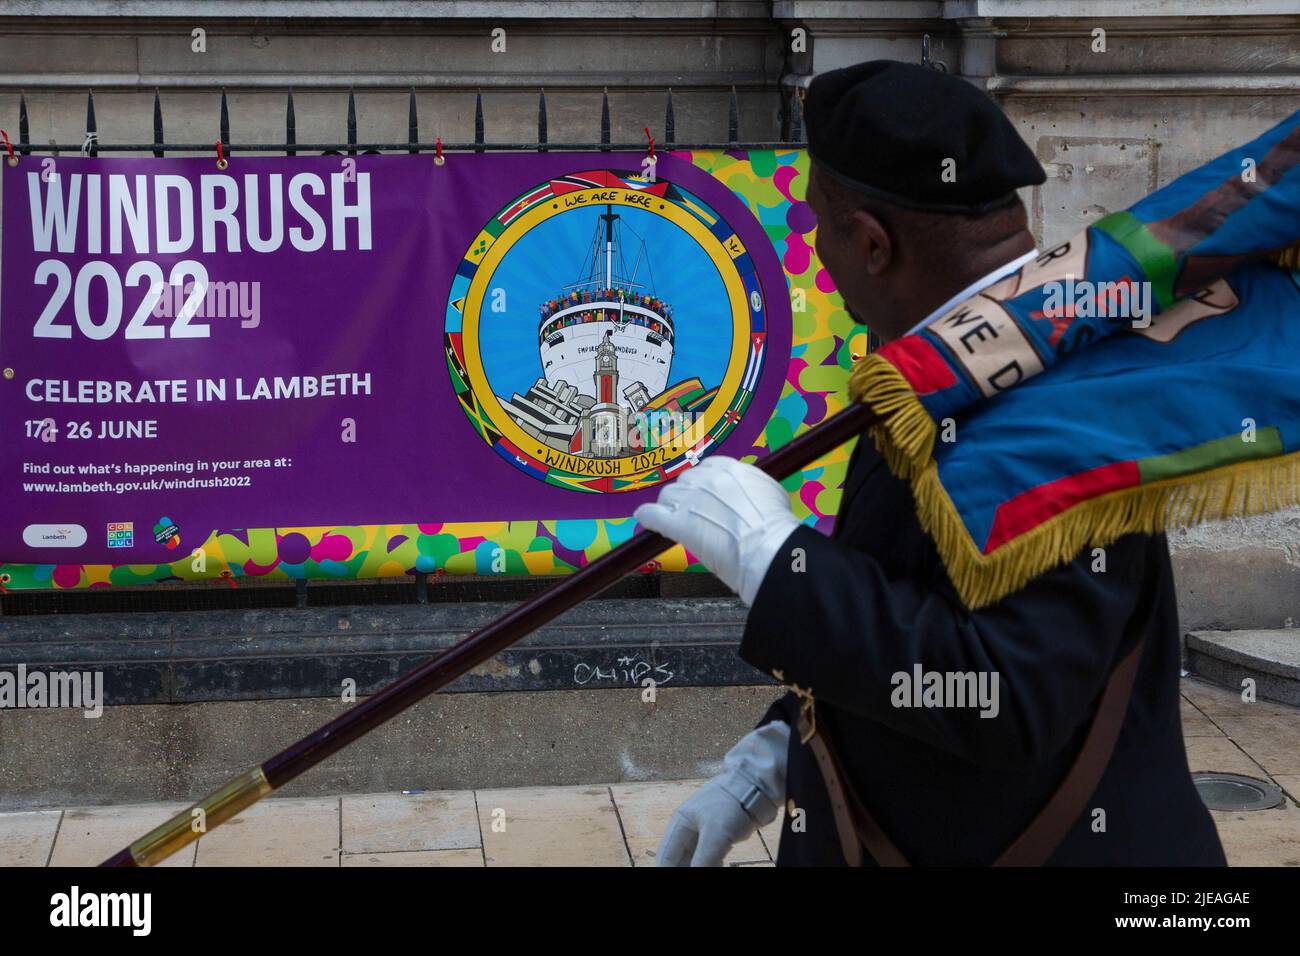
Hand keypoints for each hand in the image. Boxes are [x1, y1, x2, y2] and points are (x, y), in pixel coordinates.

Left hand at [633, 457, 800, 604]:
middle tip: (695, 514)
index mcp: (728, 467)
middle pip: (685, 482)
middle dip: (687, 497)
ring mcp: (688, 499)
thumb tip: (745, 493)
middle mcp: (705, 478)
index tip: (706, 497)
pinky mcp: (677, 523)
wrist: (767, 547)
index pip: (706, 469)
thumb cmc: (775, 525)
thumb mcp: (769, 492)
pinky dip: (647, 516)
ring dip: (670, 508)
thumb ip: (749, 487)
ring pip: (667, 496)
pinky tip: (646, 519)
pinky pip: (652, 514)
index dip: (704, 486)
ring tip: (676, 521)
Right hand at [656, 722, 789, 866]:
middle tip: (699, 872)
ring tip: (714, 867)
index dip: (668, 870)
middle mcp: (689, 826)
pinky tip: (718, 866)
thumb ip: (703, 859)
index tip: (677, 877)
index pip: (666, 856)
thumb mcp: (716, 835)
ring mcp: (704, 829)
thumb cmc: (733, 804)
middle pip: (680, 858)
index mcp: (681, 822)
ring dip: (700, 866)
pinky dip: (712, 863)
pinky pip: (710, 855)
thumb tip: (694, 873)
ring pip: (695, 857)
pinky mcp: (719, 832)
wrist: (758, 787)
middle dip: (687, 868)